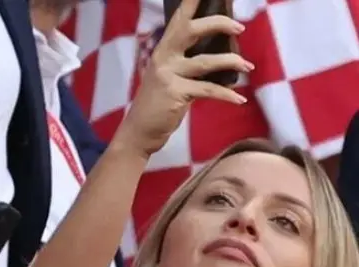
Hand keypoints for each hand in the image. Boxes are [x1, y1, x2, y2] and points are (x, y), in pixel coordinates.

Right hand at [112, 0, 253, 155]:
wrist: (139, 132)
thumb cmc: (159, 103)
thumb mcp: (169, 77)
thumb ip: (189, 64)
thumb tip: (223, 55)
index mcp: (163, 50)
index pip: (179, 19)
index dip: (192, 2)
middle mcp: (163, 58)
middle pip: (191, 30)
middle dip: (217, 23)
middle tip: (239, 26)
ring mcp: (168, 75)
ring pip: (206, 62)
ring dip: (232, 62)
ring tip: (248, 66)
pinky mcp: (176, 94)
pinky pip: (209, 90)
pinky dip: (227, 95)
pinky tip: (240, 99)